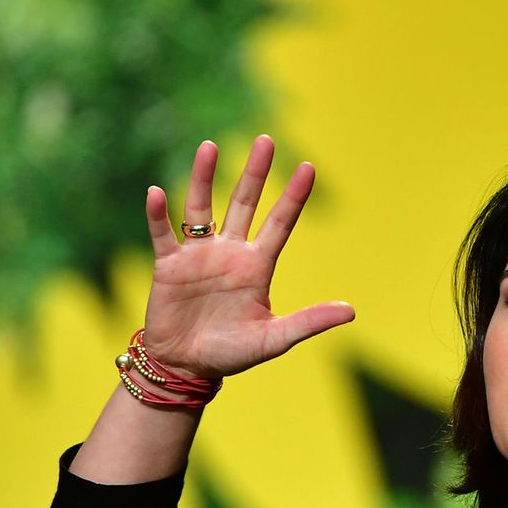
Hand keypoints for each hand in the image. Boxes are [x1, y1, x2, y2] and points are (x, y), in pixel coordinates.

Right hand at [138, 135, 354, 379]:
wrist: (187, 366)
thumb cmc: (232, 353)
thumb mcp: (274, 339)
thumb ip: (309, 322)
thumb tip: (351, 312)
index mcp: (257, 266)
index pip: (280, 223)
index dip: (293, 196)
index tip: (308, 167)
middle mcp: (230, 252)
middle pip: (244, 203)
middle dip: (254, 173)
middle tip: (265, 140)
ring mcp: (198, 256)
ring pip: (201, 208)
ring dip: (204, 178)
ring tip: (209, 146)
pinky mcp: (169, 266)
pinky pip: (163, 234)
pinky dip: (159, 214)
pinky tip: (156, 193)